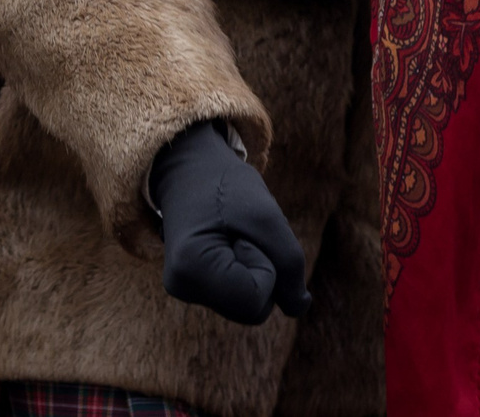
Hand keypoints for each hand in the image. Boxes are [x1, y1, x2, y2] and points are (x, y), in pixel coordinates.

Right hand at [148, 121, 309, 325]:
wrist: (192, 169)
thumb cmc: (226, 186)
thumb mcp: (266, 215)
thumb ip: (289, 263)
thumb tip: (298, 307)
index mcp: (189, 270)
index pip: (255, 300)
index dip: (266, 265)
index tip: (244, 232)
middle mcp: (181, 287)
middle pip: (254, 310)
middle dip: (264, 271)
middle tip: (242, 232)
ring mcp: (187, 290)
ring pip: (249, 306)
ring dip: (256, 270)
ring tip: (234, 235)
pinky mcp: (195, 288)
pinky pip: (241, 297)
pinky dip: (247, 271)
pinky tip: (229, 244)